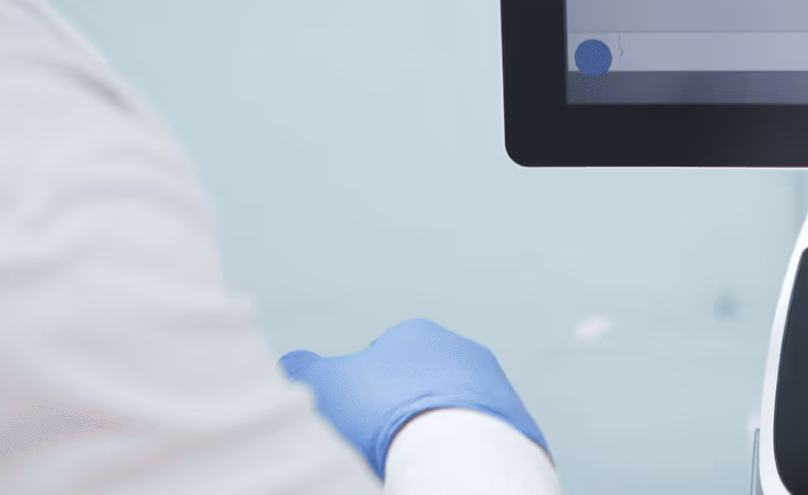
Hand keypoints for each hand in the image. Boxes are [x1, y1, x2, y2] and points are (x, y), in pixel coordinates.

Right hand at [280, 318, 548, 478]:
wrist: (456, 451)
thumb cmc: (383, 412)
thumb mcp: (320, 384)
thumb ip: (300, 370)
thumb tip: (291, 365)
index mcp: (416, 335)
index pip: (380, 358)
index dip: (359, 394)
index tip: (352, 424)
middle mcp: (462, 352)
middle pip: (419, 386)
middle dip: (401, 413)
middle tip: (378, 449)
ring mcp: (495, 389)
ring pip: (453, 414)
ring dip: (433, 435)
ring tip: (411, 465)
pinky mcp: (517, 429)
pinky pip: (479, 444)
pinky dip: (460, 457)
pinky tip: (443, 474)